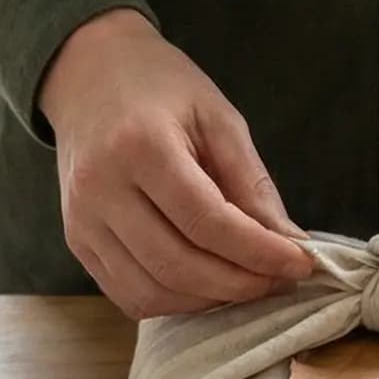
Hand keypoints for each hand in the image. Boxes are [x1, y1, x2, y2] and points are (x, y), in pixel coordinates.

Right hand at [37, 9, 314, 317]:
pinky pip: (128, 295)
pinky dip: (174, 302)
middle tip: (279, 279)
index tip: (301, 263)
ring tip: (247, 282)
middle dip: (239, 284)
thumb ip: (252, 183)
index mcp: (139, 145)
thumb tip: (290, 244)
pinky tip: (206, 286)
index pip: (206, 221)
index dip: (258, 252)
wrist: (87, 75)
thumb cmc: (159, 88)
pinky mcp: (76, 241)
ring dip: (209, 301)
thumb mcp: (218, 117)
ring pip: (151, 292)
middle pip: (178, 265)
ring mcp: (81, 221)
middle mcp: (100, 189)